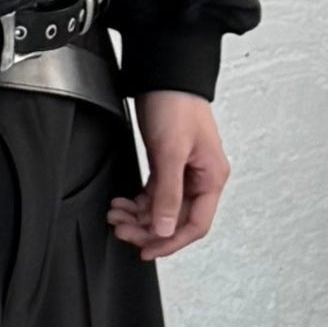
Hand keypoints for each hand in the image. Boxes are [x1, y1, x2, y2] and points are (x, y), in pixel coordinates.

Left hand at [107, 92, 231, 260]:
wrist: (163, 75)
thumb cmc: (175, 104)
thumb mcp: (170, 153)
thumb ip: (168, 194)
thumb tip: (165, 228)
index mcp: (211, 178)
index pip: (195, 224)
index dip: (170, 241)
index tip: (147, 250)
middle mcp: (201, 178)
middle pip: (175, 219)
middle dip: (147, 228)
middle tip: (122, 230)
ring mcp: (184, 172)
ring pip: (161, 209)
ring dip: (138, 216)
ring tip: (116, 215)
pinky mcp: (167, 164)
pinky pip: (154, 195)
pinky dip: (137, 202)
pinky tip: (122, 203)